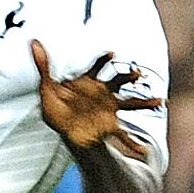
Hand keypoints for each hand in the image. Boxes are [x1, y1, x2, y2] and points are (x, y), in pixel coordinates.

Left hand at [31, 40, 155, 159]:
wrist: (63, 126)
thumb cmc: (57, 106)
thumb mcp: (47, 88)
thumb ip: (43, 65)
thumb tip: (33, 42)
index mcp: (89, 83)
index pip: (96, 68)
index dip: (102, 60)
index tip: (110, 53)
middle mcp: (103, 93)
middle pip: (118, 82)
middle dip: (128, 77)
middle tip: (138, 74)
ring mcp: (109, 109)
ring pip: (130, 103)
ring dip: (144, 102)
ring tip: (160, 102)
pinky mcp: (110, 126)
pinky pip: (123, 135)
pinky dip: (132, 143)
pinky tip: (142, 151)